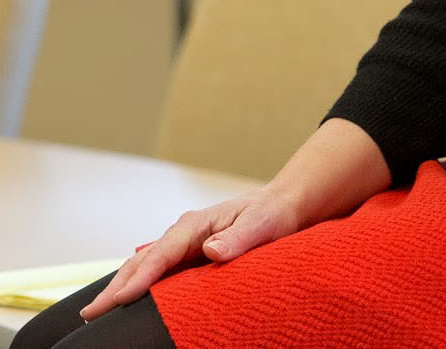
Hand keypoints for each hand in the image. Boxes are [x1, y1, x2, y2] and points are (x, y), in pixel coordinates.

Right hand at [80, 187, 299, 320]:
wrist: (281, 206)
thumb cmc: (271, 213)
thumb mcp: (261, 223)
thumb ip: (238, 237)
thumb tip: (212, 249)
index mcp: (197, 223)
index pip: (163, 253)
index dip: (141, 277)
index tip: (121, 299)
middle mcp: (185, 233)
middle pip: (143, 260)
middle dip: (116, 286)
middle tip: (91, 313)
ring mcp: (184, 245)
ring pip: (145, 266)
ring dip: (121, 287)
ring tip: (98, 311)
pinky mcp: (188, 256)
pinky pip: (157, 272)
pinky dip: (137, 286)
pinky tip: (127, 301)